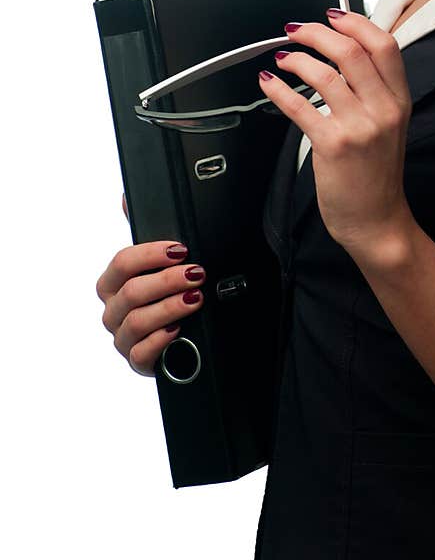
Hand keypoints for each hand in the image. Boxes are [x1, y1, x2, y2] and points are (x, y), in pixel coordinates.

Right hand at [96, 240, 206, 375]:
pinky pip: (141, 354)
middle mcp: (113, 311)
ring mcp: (122, 338)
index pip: (122, 263)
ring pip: (137, 322)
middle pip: (132, 292)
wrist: (183, 336)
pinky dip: (160, 341)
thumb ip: (146, 231)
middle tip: (197, 274)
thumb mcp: (161, 263)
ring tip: (196, 299)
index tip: (181, 249)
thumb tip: (127, 198)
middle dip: (168, 280)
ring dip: (169, 307)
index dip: (151, 254)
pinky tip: (178, 331)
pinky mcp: (137, 362)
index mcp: (112, 284)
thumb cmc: (166, 295)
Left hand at [258, 9, 413, 253]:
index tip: (332, 16)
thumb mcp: (389, 125)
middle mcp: (383, 109)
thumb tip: (342, 53)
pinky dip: (278, 89)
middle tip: (296, 31)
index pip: (384, 45)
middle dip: (316, 33)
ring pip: (324, 73)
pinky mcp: (333, 145)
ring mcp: (360, 127)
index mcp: (400, 100)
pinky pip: (299, 105)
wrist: (377, 220)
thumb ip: (373, 90)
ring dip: (295, 59)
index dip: (356, 23)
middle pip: (351, 51)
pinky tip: (270, 83)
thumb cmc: (376, 174)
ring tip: (283, 60)